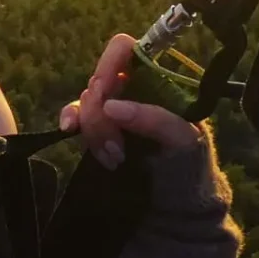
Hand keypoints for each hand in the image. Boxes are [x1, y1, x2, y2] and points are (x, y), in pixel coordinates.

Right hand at [58, 33, 200, 169]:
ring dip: (93, 129)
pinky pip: (75, 116)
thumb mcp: (185, 140)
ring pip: (86, 101)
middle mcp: (132, 90)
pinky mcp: (98, 131)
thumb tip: (111, 106)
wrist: (178, 207)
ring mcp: (112, 111)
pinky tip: (68, 130)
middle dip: (101, 113)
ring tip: (115, 159)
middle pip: (100, 81)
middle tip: (119, 146)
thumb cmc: (190, 166)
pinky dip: (71, 120)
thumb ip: (155, 119)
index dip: (109, 63)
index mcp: (157, 81)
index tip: (104, 89)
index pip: (126, 50)